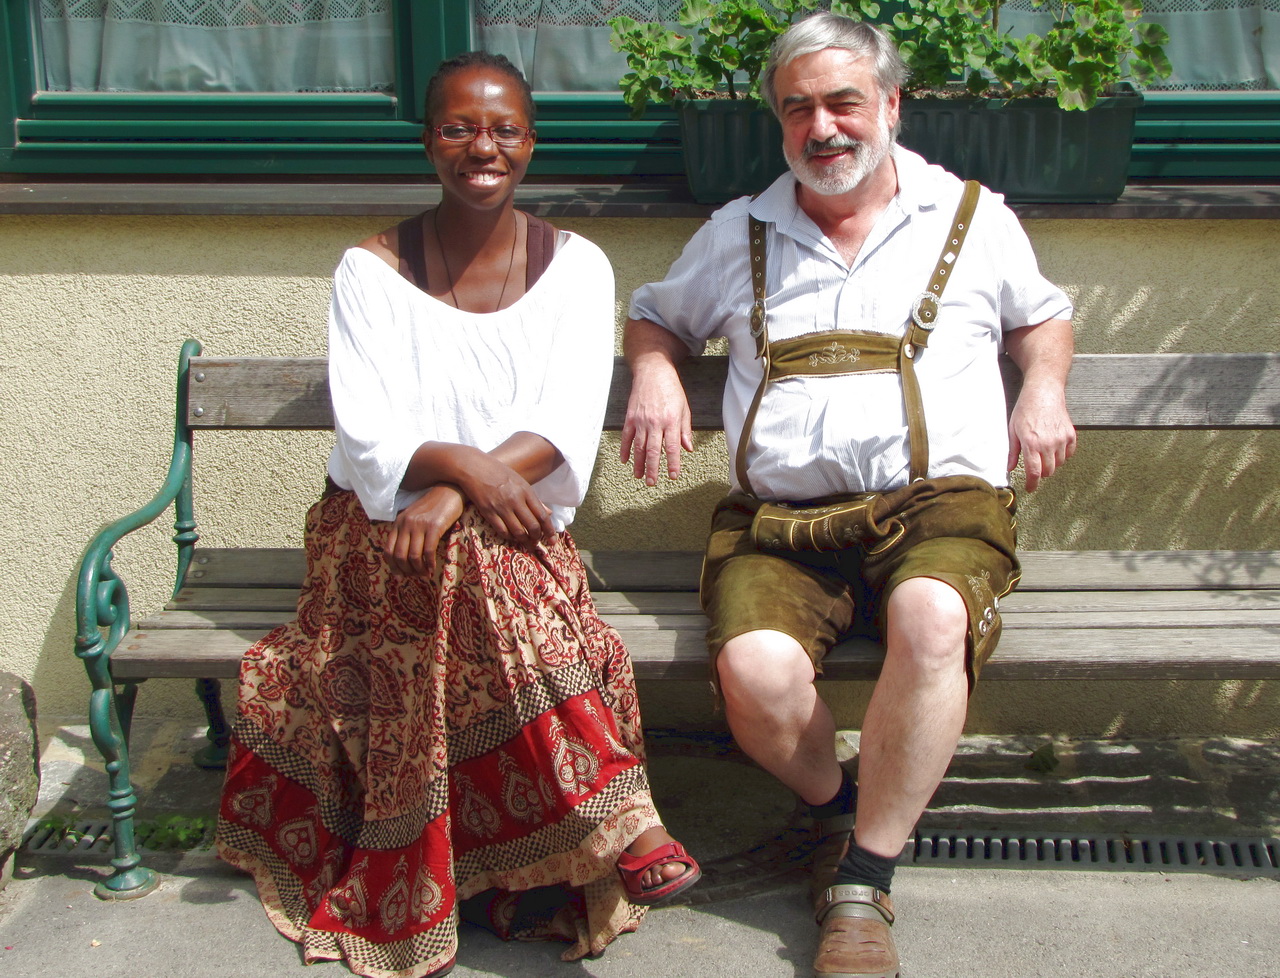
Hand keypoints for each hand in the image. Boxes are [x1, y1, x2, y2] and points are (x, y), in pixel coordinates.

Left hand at [384, 484, 465, 576]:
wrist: (450, 490)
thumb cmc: (434, 507)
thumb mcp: (415, 518)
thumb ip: (408, 532)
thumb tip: (407, 558)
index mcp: (398, 522)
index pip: (388, 550)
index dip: (393, 567)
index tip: (401, 576)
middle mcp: (406, 523)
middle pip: (399, 555)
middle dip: (407, 571)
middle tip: (416, 577)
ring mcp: (419, 525)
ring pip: (413, 556)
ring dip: (419, 570)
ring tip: (425, 574)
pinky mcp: (434, 526)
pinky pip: (428, 551)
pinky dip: (429, 564)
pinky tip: (432, 568)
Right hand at [456, 452, 555, 544]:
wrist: (473, 467)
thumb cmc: (498, 473)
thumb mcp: (520, 481)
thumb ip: (534, 499)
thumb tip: (549, 514)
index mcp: (525, 491)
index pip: (542, 515)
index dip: (549, 530)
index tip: (552, 540)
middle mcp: (515, 500)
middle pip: (532, 526)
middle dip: (537, 538)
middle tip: (538, 543)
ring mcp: (501, 507)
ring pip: (518, 532)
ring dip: (525, 541)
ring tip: (527, 545)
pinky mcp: (488, 512)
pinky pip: (502, 531)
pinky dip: (509, 537)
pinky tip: (512, 538)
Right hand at [619, 363, 693, 485]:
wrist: (653, 372)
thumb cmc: (671, 390)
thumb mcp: (684, 408)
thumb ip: (685, 430)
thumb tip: (688, 448)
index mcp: (671, 421)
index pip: (672, 447)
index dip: (672, 463)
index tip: (672, 476)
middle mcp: (655, 422)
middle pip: (653, 451)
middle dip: (652, 469)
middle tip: (652, 482)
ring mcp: (641, 420)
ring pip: (639, 447)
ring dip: (638, 463)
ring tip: (639, 476)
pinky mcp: (630, 417)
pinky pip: (626, 437)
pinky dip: (625, 450)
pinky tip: (625, 461)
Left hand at [1007, 381, 1075, 491]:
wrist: (1044, 392)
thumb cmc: (1026, 409)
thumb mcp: (1013, 430)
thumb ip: (1012, 451)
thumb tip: (1010, 468)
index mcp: (1031, 444)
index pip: (1034, 472)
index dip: (1032, 484)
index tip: (1030, 488)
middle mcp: (1048, 444)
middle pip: (1048, 471)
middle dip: (1041, 473)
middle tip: (1035, 466)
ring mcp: (1062, 439)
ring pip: (1059, 463)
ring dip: (1052, 463)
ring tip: (1044, 452)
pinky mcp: (1071, 435)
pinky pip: (1069, 454)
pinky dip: (1063, 455)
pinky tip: (1054, 447)